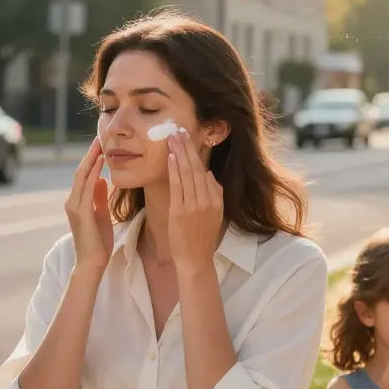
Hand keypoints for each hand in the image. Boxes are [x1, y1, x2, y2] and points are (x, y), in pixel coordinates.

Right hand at [66, 138, 113, 269]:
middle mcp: (73, 201)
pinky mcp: (80, 212)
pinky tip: (100, 163)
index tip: (101, 145)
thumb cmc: (99, 241)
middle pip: (81, 171)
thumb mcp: (101, 214)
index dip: (92, 159)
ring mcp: (74, 206)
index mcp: (78, 201)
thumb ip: (99, 197)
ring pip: (81, 176)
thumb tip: (102, 180)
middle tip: (100, 137)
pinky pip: (86, 188)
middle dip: (90, 154)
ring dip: (91, 159)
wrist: (93, 261)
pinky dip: (93, 174)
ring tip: (100, 144)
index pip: (84, 175)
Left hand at [167, 130, 224, 271]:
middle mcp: (208, 200)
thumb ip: (214, 193)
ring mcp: (195, 205)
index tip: (189, 138)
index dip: (196, 153)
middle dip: (187, 147)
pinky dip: (175, 170)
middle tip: (179, 130)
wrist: (195, 258)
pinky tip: (171, 157)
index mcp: (217, 199)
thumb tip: (208, 174)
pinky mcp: (181, 210)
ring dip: (180, 153)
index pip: (205, 171)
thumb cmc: (202, 237)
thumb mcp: (215, 214)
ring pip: (188, 173)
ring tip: (173, 137)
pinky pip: (179, 186)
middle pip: (197, 167)